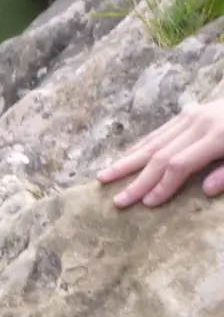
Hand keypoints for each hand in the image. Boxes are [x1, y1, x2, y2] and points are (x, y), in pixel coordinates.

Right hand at [98, 99, 223, 207]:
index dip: (162, 185)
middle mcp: (199, 124)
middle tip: (116, 199)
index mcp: (218, 136)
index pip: (179, 164)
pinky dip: (141, 146)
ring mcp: (192, 115)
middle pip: (160, 154)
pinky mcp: (190, 112)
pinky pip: (160, 132)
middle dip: (136, 179)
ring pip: (154, 141)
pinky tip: (127, 156)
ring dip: (128, 161)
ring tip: (104, 176)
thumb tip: (204, 190)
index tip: (146, 204)